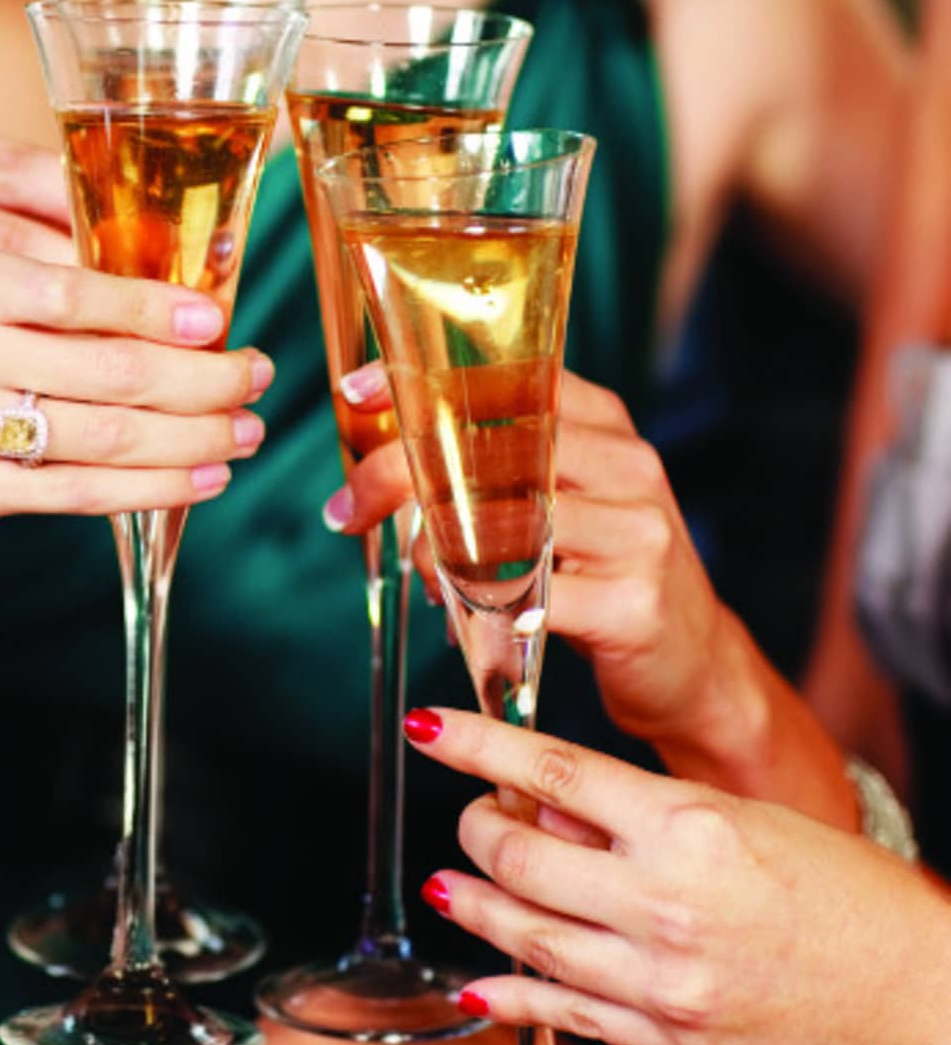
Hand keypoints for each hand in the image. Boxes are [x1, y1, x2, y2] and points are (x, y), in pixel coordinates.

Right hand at [0, 244, 272, 560]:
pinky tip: (200, 480)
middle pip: (115, 366)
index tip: (222, 319)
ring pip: (110, 433)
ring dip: (196, 437)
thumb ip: (22, 303)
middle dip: (206, 377)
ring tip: (245, 433)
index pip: (82, 289)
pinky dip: (153, 489)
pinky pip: (80, 492)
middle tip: (258, 376)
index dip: (166, 309)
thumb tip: (154, 314)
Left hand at [323, 367, 734, 749]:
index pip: (512, 378)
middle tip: (348, 506)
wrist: (696, 667)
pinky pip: (527, 599)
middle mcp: (627, 467)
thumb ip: (499, 470)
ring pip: (502, 522)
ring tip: (410, 566)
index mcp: (606, 428)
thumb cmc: (604, 577)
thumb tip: (386, 456)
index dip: (427, 380)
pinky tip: (454, 615)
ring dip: (429, 548)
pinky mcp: (632, 604)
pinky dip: (472, 607)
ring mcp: (636, 534)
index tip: (358, 390)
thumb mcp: (564, 504)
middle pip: (493, 448)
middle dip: (400, 472)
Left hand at [403, 708, 950, 1044]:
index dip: (476, 745)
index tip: (430, 728)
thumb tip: (540, 800)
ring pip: (526, 935)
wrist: (913, 986)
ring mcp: (662, 980)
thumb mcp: (734, 814)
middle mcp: (665, 902)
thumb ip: (631, 810)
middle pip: (521, 854)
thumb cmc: (835, 885)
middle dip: (474, 827)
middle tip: (467, 814)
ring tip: (444, 884)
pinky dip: (509, 993)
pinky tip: (475, 977)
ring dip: (472, 904)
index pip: (552, 770)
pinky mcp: (668, 1039)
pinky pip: (564, 1014)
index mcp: (687, 826)